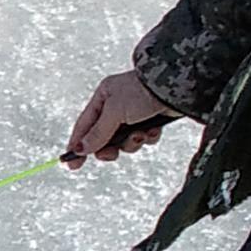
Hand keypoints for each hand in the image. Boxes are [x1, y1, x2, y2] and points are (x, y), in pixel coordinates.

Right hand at [67, 67, 187, 166]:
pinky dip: (146, 138)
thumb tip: (80, 149)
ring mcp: (134, 113)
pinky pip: (142, 138)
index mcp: (103, 96)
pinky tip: (152, 131)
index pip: (84, 125)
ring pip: (124, 141)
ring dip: (131, 142)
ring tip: (140, 135)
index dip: (77, 145)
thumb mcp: (114, 112)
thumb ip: (97, 133)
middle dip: (109, 147)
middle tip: (112, 154)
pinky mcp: (151, 120)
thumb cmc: (143, 91)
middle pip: (103, 137)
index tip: (72, 164)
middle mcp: (117, 105)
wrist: (178, 87)